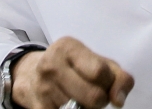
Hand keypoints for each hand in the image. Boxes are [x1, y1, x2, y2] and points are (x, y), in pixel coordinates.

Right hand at [11, 37, 133, 108]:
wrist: (32, 74)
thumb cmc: (74, 67)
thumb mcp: (98, 62)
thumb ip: (119, 77)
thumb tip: (119, 100)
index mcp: (69, 48)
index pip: (100, 71)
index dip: (109, 82)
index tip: (105, 81)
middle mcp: (52, 65)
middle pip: (93, 96)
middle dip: (100, 99)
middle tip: (95, 94)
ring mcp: (43, 88)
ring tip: (80, 98)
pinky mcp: (38, 107)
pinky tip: (69, 105)